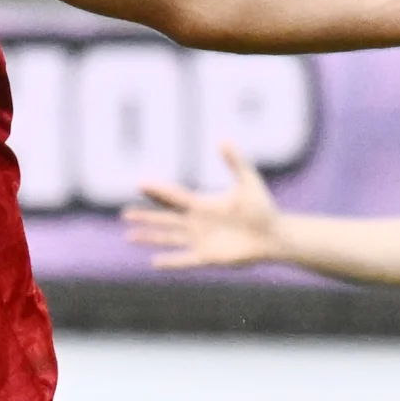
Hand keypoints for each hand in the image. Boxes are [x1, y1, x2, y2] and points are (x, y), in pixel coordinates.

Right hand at [122, 142, 285, 269]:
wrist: (274, 234)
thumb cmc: (263, 207)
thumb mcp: (248, 181)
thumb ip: (234, 161)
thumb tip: (223, 139)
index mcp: (203, 204)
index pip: (174, 196)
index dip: (157, 190)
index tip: (139, 184)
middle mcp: (197, 222)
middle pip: (165, 219)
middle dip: (145, 217)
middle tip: (125, 214)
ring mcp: (201, 240)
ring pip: (169, 238)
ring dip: (150, 237)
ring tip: (130, 236)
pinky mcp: (208, 257)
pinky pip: (185, 260)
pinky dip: (170, 261)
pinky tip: (154, 262)